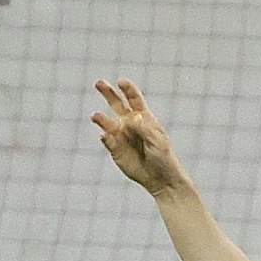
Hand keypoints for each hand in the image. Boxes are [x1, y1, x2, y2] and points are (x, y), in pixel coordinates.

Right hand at [92, 78, 188, 196]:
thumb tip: (130, 118)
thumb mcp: (158, 140)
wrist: (160, 178)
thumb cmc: (163, 157)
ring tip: (96, 117)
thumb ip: (144, 128)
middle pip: (117, 104)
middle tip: (99, 83)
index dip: (128, 90)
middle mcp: (130, 124)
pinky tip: (104, 136)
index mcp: (143, 118)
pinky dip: (105, 138)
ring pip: (107, 122)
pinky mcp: (115, 149)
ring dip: (101, 118)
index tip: (122, 82)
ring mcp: (121, 135)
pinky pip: (107, 140)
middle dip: (108, 93)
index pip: (134, 99)